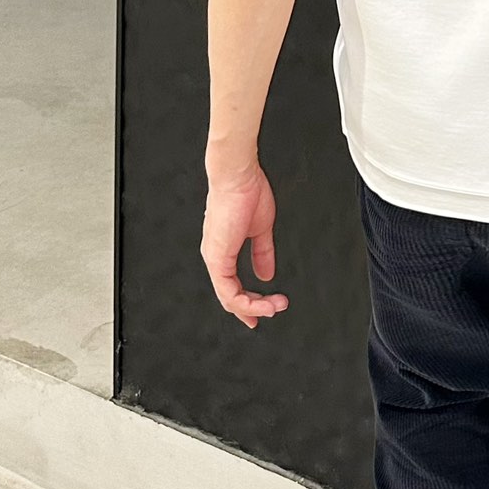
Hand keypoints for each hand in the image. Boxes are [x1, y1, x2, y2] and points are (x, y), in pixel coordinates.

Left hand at [201, 160, 289, 327]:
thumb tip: (266, 273)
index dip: (248, 302)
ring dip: (254, 307)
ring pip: (228, 298)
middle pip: (229, 297)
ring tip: (275, 306)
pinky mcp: (217, 258)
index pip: (232, 285)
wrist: (238, 176)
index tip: (265, 308)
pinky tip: (263, 302)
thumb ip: (262, 253)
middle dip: (251, 310)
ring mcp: (214, 258)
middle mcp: (215, 256)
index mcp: (223, 249)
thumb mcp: (260, 229)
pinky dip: (247, 302)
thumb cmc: (246, 192)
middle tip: (271, 313)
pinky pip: (228, 291)